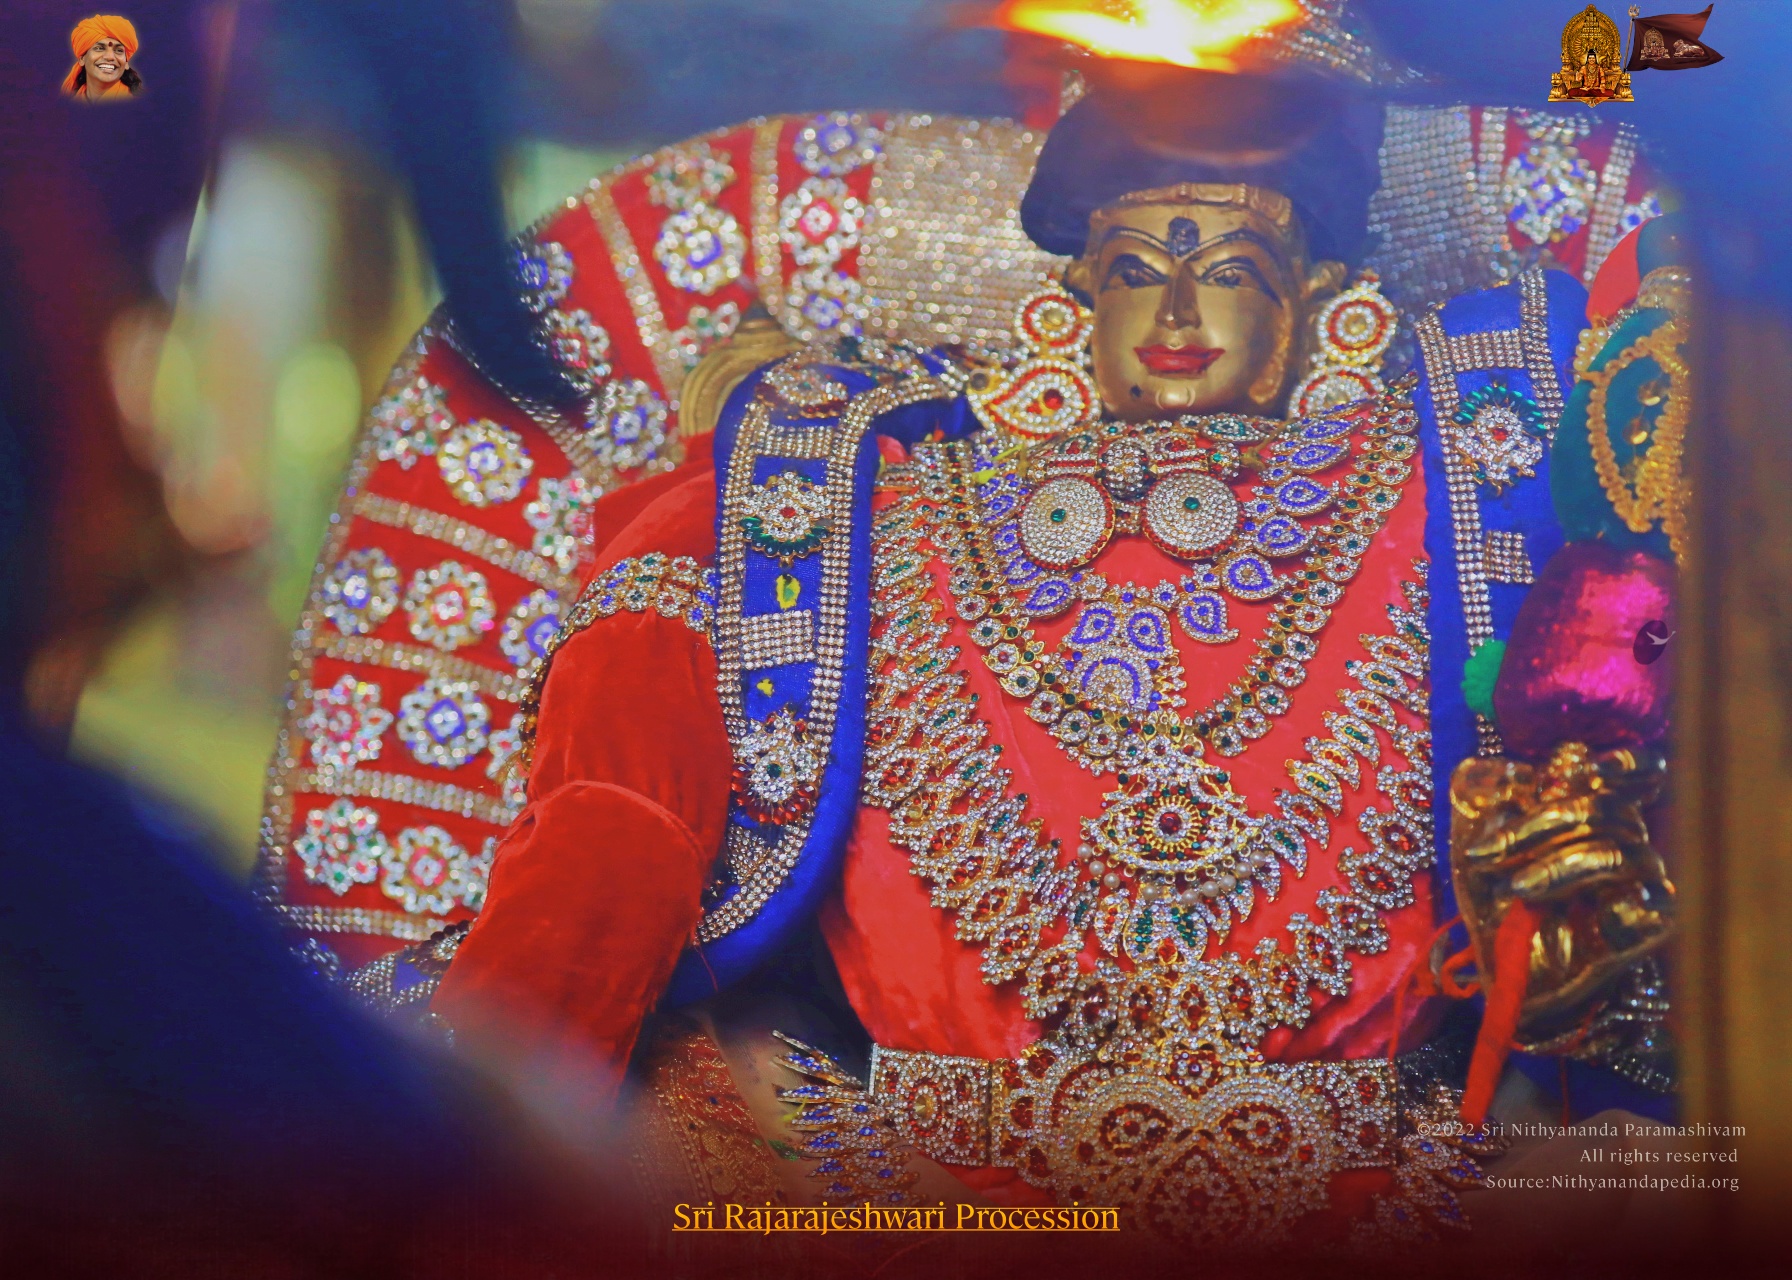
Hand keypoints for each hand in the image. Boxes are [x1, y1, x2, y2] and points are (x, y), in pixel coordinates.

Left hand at [1450, 743, 1674, 1040]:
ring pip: (1614, 852)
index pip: (1636, 773)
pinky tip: (1586, 917)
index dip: (1628, 765)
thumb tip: (1501, 777)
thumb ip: (1489, 814)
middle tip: (1485, 853)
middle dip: (1536, 826)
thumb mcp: (1481, 857)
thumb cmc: (1501, 905)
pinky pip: (1644, 903)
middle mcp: (1625, 836)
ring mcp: (1642, 877)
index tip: (1597, 769)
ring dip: (1557, 867)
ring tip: (1516, 888)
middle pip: (1603, 809)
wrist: (1517, 974)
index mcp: (1590, 810)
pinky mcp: (1653, 920)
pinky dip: (1610, 905)